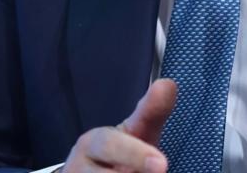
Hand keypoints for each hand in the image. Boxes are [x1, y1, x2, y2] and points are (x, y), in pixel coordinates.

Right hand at [61, 78, 175, 171]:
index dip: (135, 156)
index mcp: (93, 144)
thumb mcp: (136, 133)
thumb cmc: (119, 155)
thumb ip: (152, 112)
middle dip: (133, 169)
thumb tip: (168, 84)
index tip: (162, 165)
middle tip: (161, 170)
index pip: (111, 146)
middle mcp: (78, 168)